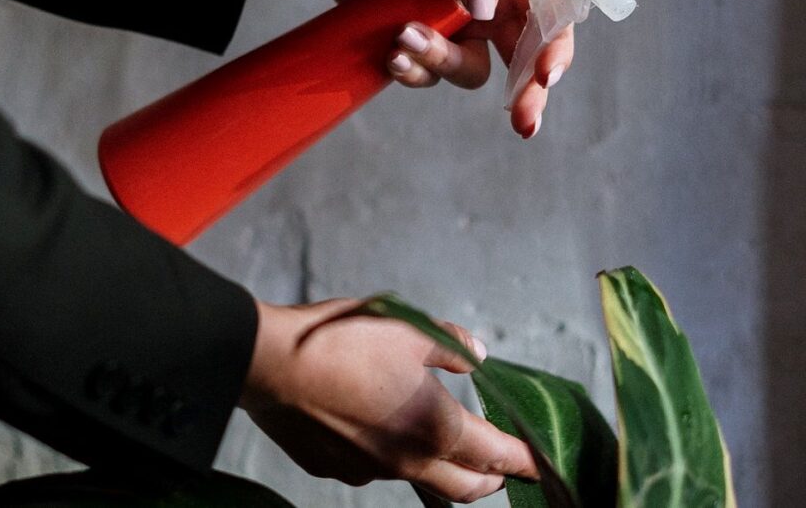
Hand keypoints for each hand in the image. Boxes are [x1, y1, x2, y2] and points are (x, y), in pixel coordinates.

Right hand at [240, 298, 537, 502]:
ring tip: (444, 448)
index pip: (497, 455)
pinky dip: (392, 457)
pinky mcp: (335, 469)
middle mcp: (409, 461)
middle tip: (502, 466)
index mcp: (436, 427)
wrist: (271, 364)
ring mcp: (370, 471)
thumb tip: (476, 354)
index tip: (542, 462)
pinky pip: (376, 470)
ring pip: (422, 482)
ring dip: (443, 471)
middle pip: (466, 487)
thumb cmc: (343, 341)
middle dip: (491, 479)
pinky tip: (380, 431)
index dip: (524, 459)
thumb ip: (451, 345)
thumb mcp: (409, 328)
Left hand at [324, 0, 573, 137]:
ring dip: (440, 61)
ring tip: (404, 34)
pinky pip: (425, 76)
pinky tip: (390, 51)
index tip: (545, 74)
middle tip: (524, 122)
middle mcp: (488, 11)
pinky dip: (410, 69)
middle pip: (524, 61)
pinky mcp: (418, 51)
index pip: (548, 15)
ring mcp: (453, 35)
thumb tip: (486, 6)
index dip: (555, 47)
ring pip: (468, 70)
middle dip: (528, 94)